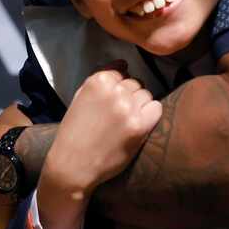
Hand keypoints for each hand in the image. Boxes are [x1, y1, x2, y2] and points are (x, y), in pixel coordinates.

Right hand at [44, 66, 161, 198]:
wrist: (73, 165)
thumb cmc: (74, 133)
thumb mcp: (80, 97)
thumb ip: (100, 80)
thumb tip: (123, 63)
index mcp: (97, 81)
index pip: (121, 70)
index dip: (118, 86)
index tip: (112, 100)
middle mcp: (114, 92)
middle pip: (135, 82)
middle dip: (130, 95)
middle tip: (119, 114)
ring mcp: (127, 108)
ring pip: (146, 94)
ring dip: (140, 105)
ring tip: (126, 121)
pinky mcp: (139, 126)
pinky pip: (156, 109)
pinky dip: (150, 115)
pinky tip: (138, 125)